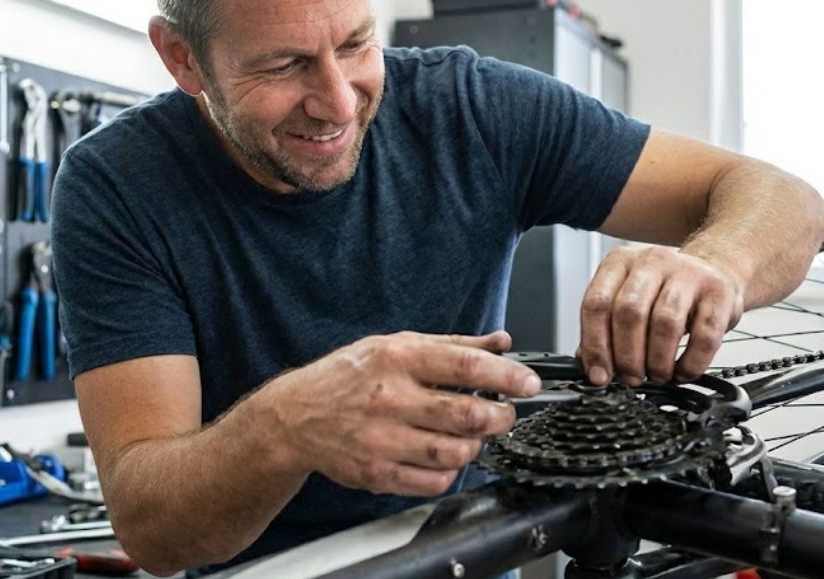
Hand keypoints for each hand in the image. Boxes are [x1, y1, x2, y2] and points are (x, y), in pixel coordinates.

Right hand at [259, 331, 540, 497]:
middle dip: (500, 417)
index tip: (529, 384)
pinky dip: (449, 472)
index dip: (507, 377)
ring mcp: (383, 439)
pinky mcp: (377, 473)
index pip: (466, 366)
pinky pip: (434, 482)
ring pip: (456, 452)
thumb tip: (499, 341)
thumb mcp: (394, 346)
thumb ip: (451, 345)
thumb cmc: (346, 378)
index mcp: (397, 358)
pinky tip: (441, 456)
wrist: (294, 417)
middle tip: (504, 414)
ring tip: (470, 435)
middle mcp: (390, 397)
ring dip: (475, 446)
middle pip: (468, 415)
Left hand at [577, 246, 743, 386]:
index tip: (600, 374)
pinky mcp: (719, 291)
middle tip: (631, 378)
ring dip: (657, 360)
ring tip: (656, 374)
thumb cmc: (663, 292)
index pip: (597, 303)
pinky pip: (704, 335)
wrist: (713, 273)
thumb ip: (606, 328)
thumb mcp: (628, 298)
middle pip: (629, 312)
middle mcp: (651, 261)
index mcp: (619, 262)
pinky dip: (691, 362)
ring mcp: (688, 272)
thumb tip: (594, 369)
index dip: (595, 345)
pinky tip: (683, 371)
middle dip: (627, 356)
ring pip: (665, 322)